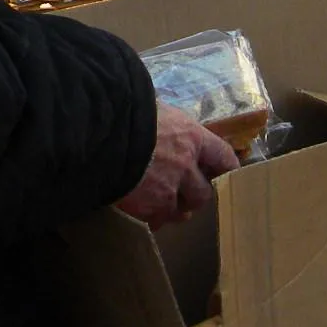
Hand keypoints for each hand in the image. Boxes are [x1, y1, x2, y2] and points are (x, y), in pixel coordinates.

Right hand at [116, 105, 240, 228]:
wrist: (101, 135)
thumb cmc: (127, 113)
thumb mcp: (155, 108)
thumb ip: (168, 121)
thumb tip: (164, 116)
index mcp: (192, 137)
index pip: (223, 157)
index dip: (226, 168)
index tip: (225, 173)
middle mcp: (186, 167)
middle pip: (205, 192)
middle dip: (197, 194)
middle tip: (189, 194)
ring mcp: (168, 190)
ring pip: (181, 210)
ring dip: (175, 209)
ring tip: (167, 206)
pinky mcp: (148, 207)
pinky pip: (157, 219)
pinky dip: (153, 217)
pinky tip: (146, 212)